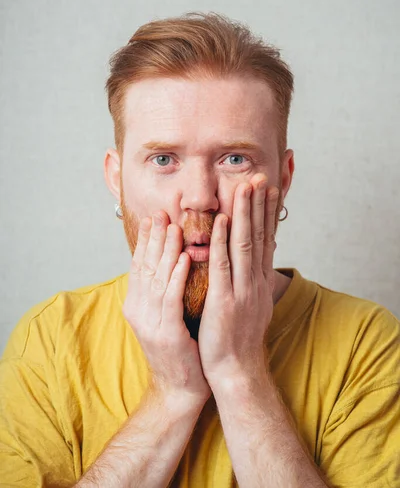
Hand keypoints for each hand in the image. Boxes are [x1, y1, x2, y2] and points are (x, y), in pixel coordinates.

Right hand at [123, 211, 210, 403]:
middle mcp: (138, 311)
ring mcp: (150, 323)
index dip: (145, 241)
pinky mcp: (166, 334)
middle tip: (160, 213)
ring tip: (174, 227)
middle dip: (153, 238)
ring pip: (157, 278)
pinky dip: (177, 277)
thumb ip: (163, 289)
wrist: (180, 390)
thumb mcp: (165, 315)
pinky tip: (185, 258)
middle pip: (145, 267)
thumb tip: (170, 259)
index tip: (152, 217)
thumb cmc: (179, 349)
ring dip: (166, 251)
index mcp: (137, 305)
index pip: (139, 266)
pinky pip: (171, 299)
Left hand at [198, 173, 278, 387]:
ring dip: (243, 214)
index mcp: (260, 282)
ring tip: (244, 187)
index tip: (269, 190)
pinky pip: (223, 265)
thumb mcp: (252, 305)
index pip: (266, 240)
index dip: (267, 214)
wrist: (236, 370)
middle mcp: (255, 281)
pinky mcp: (223, 300)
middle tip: (259, 177)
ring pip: (243, 244)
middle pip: (258, 236)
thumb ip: (253, 280)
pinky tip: (220, 221)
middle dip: (258, 205)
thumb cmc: (239, 338)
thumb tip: (256, 261)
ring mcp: (241, 290)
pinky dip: (222, 241)